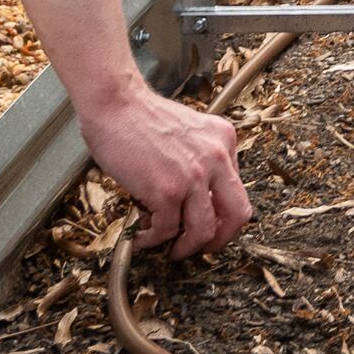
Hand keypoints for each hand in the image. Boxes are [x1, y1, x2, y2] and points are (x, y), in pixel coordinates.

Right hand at [83, 79, 252, 257]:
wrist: (115, 104)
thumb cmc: (141, 118)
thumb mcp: (190, 130)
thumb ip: (202, 158)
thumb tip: (198, 200)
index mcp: (224, 140)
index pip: (238, 190)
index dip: (223, 215)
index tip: (208, 225)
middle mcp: (216, 158)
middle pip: (237, 215)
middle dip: (219, 240)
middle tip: (201, 249)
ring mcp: (193, 176)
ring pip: (203, 231)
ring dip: (184, 248)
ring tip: (168, 249)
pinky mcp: (167, 190)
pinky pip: (166, 230)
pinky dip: (153, 240)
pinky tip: (142, 236)